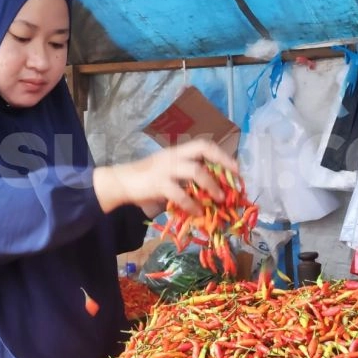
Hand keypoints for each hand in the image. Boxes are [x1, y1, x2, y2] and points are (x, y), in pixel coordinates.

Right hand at [93, 139, 238, 214]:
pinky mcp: (158, 184)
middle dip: (222, 161)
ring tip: (219, 199)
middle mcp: (174, 156)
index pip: (204, 145)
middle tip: (234, 178)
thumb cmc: (147, 179)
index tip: (236, 167)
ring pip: (195, 171)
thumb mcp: (169, 172)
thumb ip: (187, 178)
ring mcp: (166, 168)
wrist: (121, 182)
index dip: (222, 154)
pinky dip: (192, 204)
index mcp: (177, 152)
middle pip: (202, 149)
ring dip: (211, 185)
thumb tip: (212, 192)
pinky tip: (198, 212)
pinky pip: (180, 194)